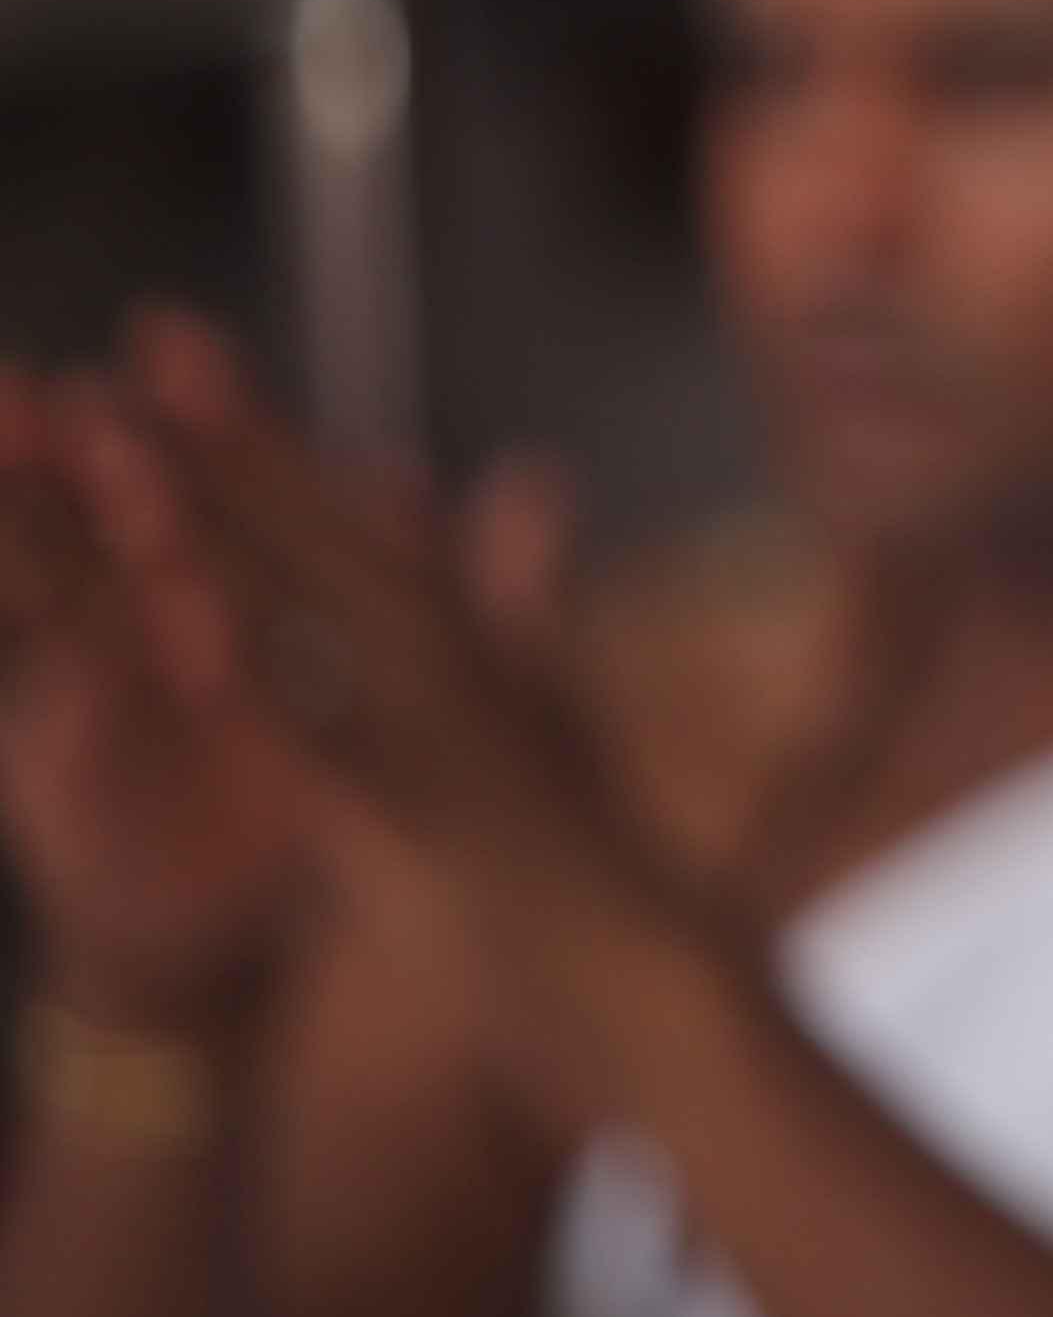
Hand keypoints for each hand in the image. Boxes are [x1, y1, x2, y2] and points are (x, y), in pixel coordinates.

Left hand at [50, 313, 687, 1103]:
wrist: (656, 984)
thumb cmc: (607, 868)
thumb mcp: (558, 719)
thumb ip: (527, 600)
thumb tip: (532, 479)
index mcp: (464, 644)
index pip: (344, 519)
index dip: (258, 431)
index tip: (178, 350)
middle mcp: (446, 667)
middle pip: (315, 534)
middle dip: (229, 433)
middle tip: (152, 332)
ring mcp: (430, 733)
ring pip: (300, 611)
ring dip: (213, 520)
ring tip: (133, 445)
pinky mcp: (416, 814)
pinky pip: (308, 738)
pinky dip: (247, 679)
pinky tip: (177, 626)